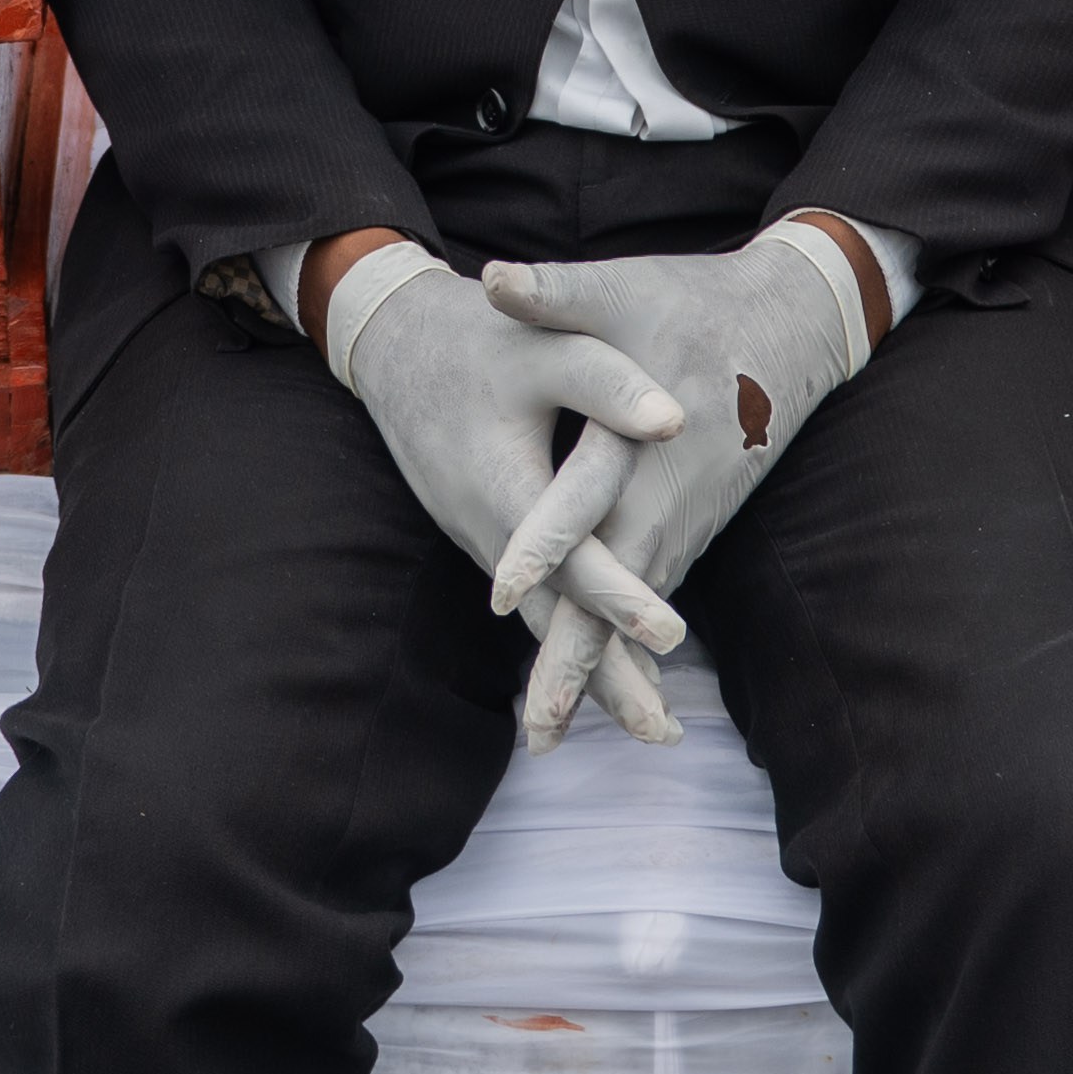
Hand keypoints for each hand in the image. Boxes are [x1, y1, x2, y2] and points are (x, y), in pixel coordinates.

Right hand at [316, 251, 691, 730]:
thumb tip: (675, 421)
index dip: (619, 596)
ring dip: (589, 675)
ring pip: (540, 621)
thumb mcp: (546, 345)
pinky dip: (565, 641)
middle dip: (605, 680)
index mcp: (503, 488)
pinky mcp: (488, 536)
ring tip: (650, 726)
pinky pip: (531, 604)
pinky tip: (604, 669)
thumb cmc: (481, 338)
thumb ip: (608, 382)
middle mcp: (486, 531)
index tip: (671, 634)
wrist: (397, 342)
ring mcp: (483, 540)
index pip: (569, 560)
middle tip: (663, 735)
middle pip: (552, 620)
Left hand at [475, 226, 877, 749]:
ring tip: (548, 730)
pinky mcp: (695, 524)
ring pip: (638, 607)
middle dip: (577, 658)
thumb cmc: (696, 300)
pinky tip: (598, 691)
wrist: (793, 322)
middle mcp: (674, 491)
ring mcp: (691, 516)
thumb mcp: (625, 288)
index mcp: (648, 436)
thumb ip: (556, 293)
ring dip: (599, 669)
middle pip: (619, 587)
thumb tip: (489, 279)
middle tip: (536, 730)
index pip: (592, 500)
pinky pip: (653, 596)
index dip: (550, 545)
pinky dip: (625, 646)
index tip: (504, 591)